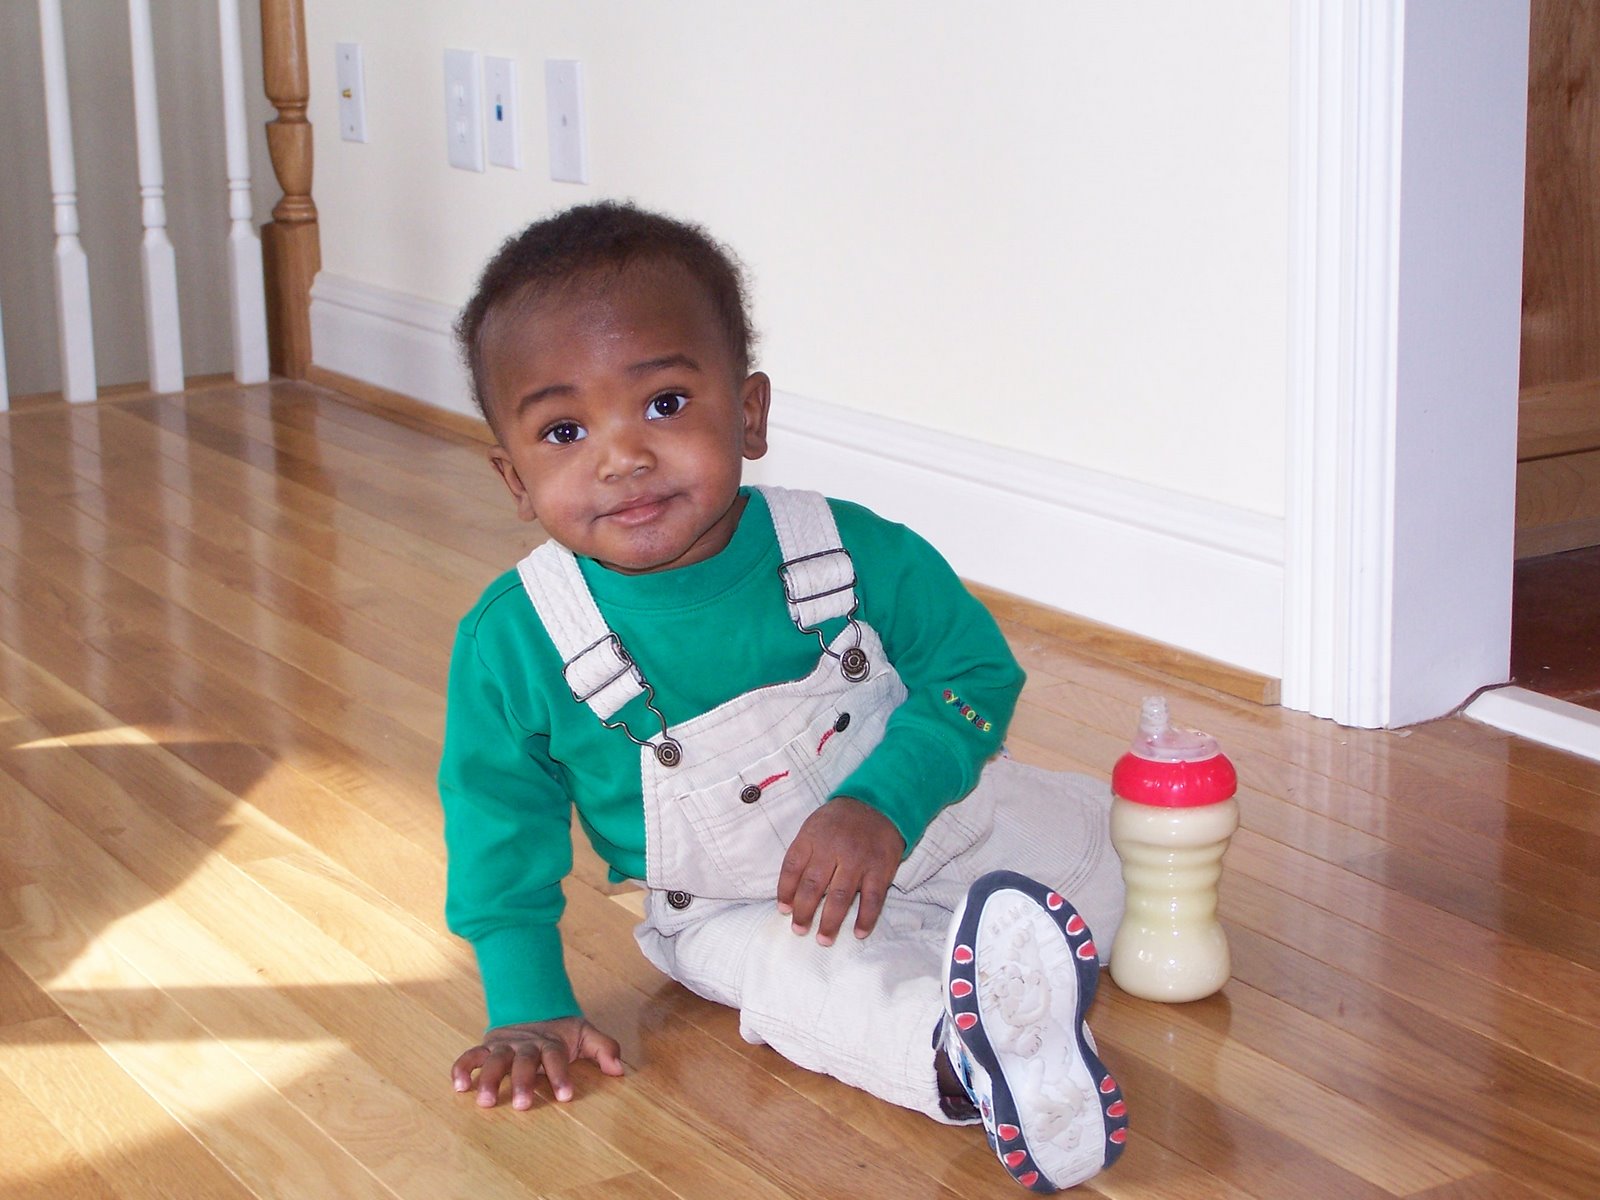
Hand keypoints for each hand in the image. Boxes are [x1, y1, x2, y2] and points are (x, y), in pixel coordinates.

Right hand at [451, 1016, 623, 1108]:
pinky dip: (462, 1068)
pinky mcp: (486, 1047)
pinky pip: (470, 1056)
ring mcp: (504, 1045)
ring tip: (484, 1101)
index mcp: (550, 1043)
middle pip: (523, 1061)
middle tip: (521, 1105)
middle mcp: (526, 1044)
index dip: (561, 1076)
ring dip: (488, 1079)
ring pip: (494, 1060)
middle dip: (522, 1082)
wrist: (533, 1004)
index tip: (565, 1096)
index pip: (556, 1058)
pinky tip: (459, 1087)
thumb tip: (619, 1070)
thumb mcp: (585, 1034)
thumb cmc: (561, 1031)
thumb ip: (604, 1048)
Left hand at [776, 796, 904, 945]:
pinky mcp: (880, 869)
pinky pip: (872, 899)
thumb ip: (802, 855)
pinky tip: (859, 933)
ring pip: (840, 896)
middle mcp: (833, 849)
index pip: (792, 867)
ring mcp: (858, 860)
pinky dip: (865, 918)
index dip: (785, 891)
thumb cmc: (839, 822)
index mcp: (812, 837)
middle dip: (804, 912)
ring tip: (823, 939)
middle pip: (813, 886)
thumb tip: (790, 894)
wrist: (879, 804)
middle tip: (799, 930)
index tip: (783, 910)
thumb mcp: (814, 827)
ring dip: (830, 922)